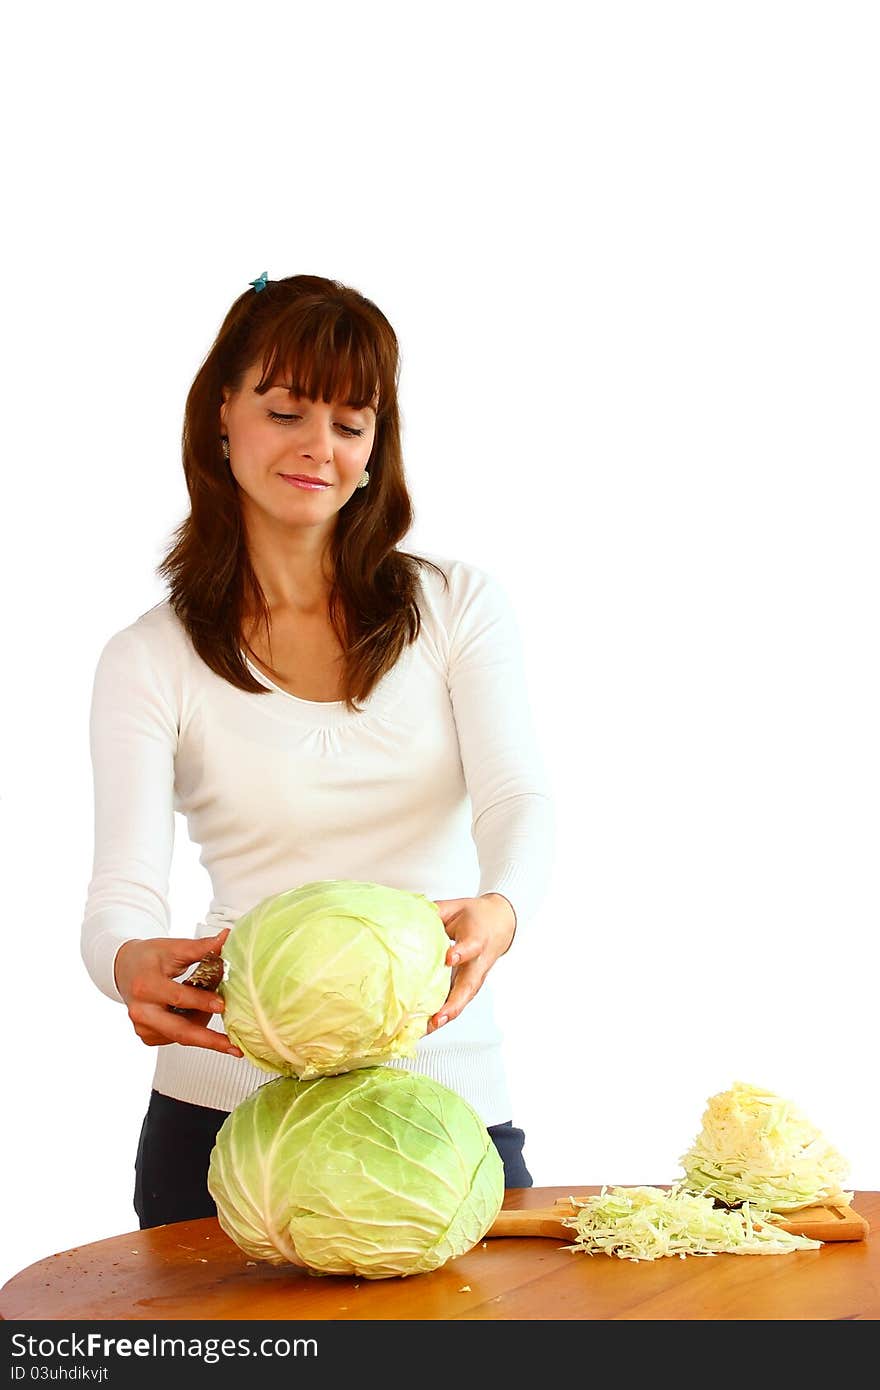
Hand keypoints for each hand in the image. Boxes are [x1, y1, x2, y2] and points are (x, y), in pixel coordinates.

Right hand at [113, 928, 243, 1056]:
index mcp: (146, 985)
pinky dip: (191, 1028)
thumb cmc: (149, 957)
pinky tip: (196, 1014)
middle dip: (209, 1039)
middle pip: (179, 1030)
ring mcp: (142, 1026)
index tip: (222, 1005)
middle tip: (233, 1046)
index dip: (202, 1002)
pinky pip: (175, 1038)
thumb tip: (226, 937)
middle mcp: (140, 1010)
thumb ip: (200, 947)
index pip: (178, 997)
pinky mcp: (147, 1036)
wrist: (125, 968)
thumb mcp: (173, 947)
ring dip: (202, 1025)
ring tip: (212, 1006)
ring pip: (181, 1035)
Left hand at [427, 893, 516, 1032]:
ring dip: (446, 1016)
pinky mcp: (469, 985)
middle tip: (438, 1018)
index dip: (461, 953)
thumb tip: (406, 917)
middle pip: (469, 987)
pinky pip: (457, 1002)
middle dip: (453, 1005)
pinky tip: (424, 1027)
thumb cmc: (477, 917)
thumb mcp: (457, 907)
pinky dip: (442, 1016)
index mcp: (477, 939)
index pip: (471, 947)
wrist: (501, 924)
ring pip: (462, 1000)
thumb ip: (434, 913)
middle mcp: (478, 963)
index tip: (449, 957)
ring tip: (426, 1030)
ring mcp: (475, 977)